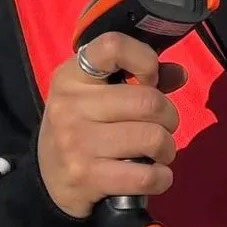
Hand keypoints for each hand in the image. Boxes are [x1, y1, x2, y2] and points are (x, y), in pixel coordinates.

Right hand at [37, 32, 187, 219]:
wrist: (46, 181)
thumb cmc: (81, 127)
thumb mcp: (97, 96)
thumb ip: (139, 78)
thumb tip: (180, 74)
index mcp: (72, 76)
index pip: (113, 46)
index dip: (145, 59)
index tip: (150, 79)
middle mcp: (70, 105)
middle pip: (149, 101)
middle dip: (169, 117)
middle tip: (162, 126)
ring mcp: (77, 143)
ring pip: (153, 138)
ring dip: (167, 148)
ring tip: (158, 152)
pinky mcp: (86, 177)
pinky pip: (146, 176)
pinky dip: (162, 178)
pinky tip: (154, 176)